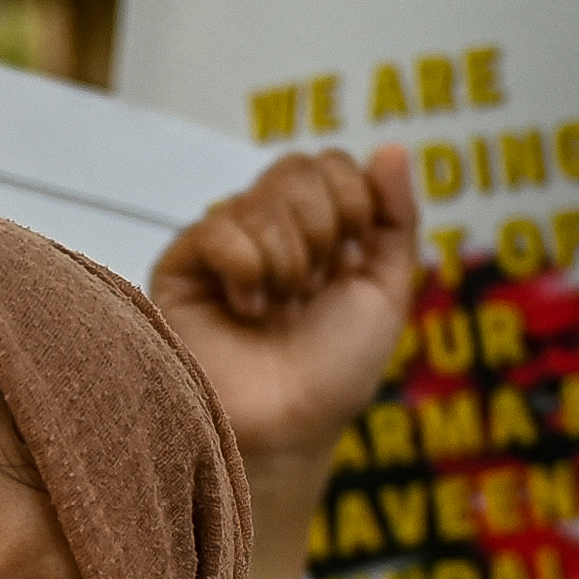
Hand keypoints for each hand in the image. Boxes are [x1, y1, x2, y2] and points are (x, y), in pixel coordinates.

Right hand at [151, 145, 421, 578]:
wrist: (286, 430)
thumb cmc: (332, 376)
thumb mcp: (386, 294)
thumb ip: (396, 218)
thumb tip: (390, 148)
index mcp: (317, 229)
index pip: (330, 164)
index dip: (351, 202)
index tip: (350, 262)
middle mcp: (269, 230)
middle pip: (298, 169)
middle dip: (322, 231)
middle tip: (311, 291)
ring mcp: (224, 245)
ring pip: (262, 201)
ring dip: (288, 263)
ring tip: (277, 311)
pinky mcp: (183, 266)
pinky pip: (221, 228)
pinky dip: (248, 271)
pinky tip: (245, 310)